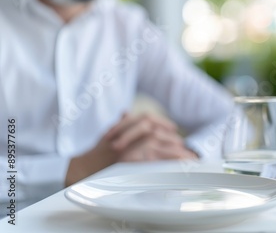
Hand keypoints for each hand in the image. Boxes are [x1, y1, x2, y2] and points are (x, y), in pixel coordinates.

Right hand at [65, 113, 196, 185]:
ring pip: (158, 146)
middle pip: (157, 133)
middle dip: (173, 140)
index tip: (173, 129)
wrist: (82, 168)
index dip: (163, 124)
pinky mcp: (132, 161)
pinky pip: (154, 161)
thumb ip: (121, 123)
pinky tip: (177, 167)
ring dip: (175, 152)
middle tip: (186, 148)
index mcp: (125, 127)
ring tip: (187, 158)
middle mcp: (128, 135)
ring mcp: (130, 148)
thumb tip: (125, 112)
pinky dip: (167, 163)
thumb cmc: (96, 153)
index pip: (149, 119)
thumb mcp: (108, 134)